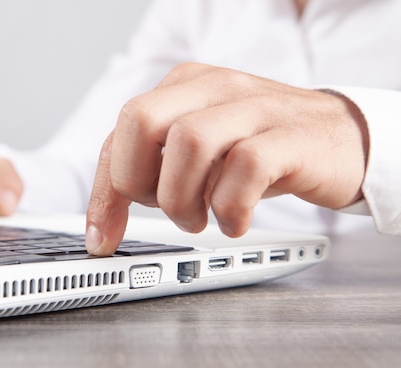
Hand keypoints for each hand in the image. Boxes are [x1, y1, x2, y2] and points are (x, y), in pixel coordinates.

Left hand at [85, 63, 368, 255]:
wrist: (341, 137)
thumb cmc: (262, 147)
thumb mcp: (200, 153)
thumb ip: (152, 172)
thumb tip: (103, 222)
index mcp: (183, 88)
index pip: (119, 133)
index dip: (104, 190)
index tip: (101, 236)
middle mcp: (212, 88)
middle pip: (141, 120)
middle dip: (137, 180)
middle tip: (163, 209)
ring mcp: (254, 107)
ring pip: (189, 142)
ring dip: (183, 199)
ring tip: (201, 217)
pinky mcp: (291, 135)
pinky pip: (245, 167)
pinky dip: (230, 207)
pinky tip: (235, 220)